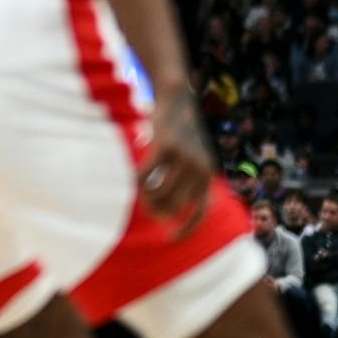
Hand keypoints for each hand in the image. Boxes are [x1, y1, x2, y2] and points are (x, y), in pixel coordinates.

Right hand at [139, 92, 214, 237]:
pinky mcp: (166, 147)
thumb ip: (185, 179)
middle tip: (144, 207)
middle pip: (174, 205)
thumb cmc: (179, 131)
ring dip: (144, 197)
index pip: (201, 212)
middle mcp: (200, 169)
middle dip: (157, 211)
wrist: (178, 98)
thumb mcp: (190, 157)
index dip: (186, 228)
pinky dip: (135, 182)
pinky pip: (145, 175)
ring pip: (159, 192)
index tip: (171, 238)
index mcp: (207, 175)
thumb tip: (167, 206)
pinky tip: (129, 181)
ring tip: (137, 193)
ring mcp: (184, 158)